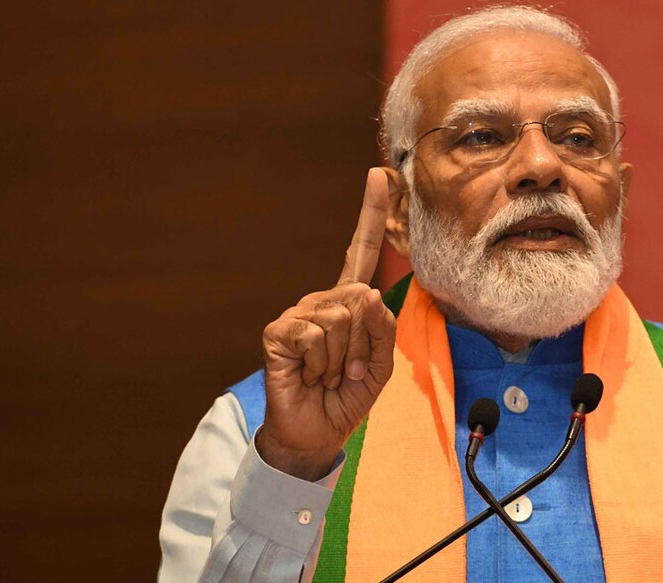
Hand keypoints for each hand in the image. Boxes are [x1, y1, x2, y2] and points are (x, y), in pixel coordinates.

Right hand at [257, 168, 397, 479]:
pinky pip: (314, 334)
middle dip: (364, 344)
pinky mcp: (279, 331)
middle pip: (362, 300)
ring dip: (341, 358)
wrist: (317, 433)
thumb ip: (384, 327)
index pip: (362, 252)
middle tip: (347, 370)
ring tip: (327, 374)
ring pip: (341, 319)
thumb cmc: (347, 397)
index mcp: (350, 303)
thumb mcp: (381, 364)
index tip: (376, 174)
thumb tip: (365, 291)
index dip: (371, 214)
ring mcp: (298, 313)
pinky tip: (309, 374)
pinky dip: (320, 363)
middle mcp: (323, 300)